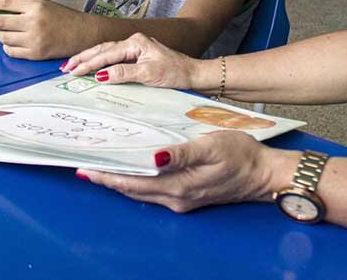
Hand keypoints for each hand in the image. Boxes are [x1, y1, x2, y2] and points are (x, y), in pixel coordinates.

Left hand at [0, 0, 85, 59]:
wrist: (83, 34)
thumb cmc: (63, 18)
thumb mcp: (45, 5)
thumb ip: (24, 7)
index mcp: (36, 6)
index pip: (6, 3)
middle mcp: (34, 22)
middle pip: (0, 22)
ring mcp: (34, 40)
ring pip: (4, 37)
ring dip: (2, 34)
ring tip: (7, 32)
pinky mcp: (35, 54)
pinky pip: (11, 51)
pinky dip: (8, 46)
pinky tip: (13, 42)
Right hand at [61, 32, 200, 88]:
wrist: (193, 74)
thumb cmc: (175, 72)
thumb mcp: (148, 74)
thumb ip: (123, 74)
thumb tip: (101, 75)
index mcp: (136, 42)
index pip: (106, 54)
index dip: (88, 63)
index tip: (73, 71)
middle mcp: (134, 42)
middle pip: (103, 49)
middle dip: (84, 58)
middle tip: (66, 67)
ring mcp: (136, 48)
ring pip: (107, 52)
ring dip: (90, 59)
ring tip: (73, 66)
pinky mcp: (138, 56)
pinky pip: (114, 57)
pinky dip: (101, 61)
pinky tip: (93, 66)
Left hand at [77, 131, 291, 212]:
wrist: (264, 174)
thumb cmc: (241, 155)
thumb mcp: (212, 146)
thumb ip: (182, 153)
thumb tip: (154, 158)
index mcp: (178, 186)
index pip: (132, 181)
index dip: (107, 175)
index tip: (84, 167)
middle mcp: (175, 197)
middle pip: (131, 189)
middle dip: (106, 179)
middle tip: (82, 167)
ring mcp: (181, 200)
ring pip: (140, 191)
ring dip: (119, 181)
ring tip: (99, 169)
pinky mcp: (187, 197)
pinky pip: (153, 191)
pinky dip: (137, 181)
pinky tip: (132, 172)